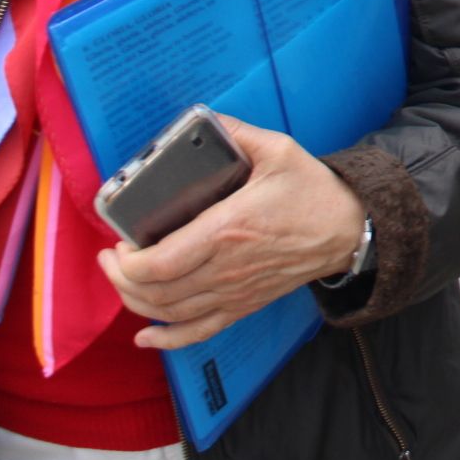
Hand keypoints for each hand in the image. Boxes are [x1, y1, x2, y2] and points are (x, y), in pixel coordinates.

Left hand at [98, 116, 367, 348]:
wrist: (348, 229)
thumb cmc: (313, 191)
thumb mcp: (278, 150)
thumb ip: (236, 133)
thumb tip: (205, 120)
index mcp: (228, 228)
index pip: (160, 262)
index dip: (126, 261)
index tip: (117, 241)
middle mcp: (226, 267)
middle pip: (156, 291)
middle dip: (120, 278)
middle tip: (110, 257)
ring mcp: (234, 291)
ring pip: (169, 312)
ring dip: (135, 301)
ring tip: (122, 279)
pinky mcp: (244, 305)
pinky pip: (198, 333)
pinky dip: (166, 340)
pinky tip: (145, 336)